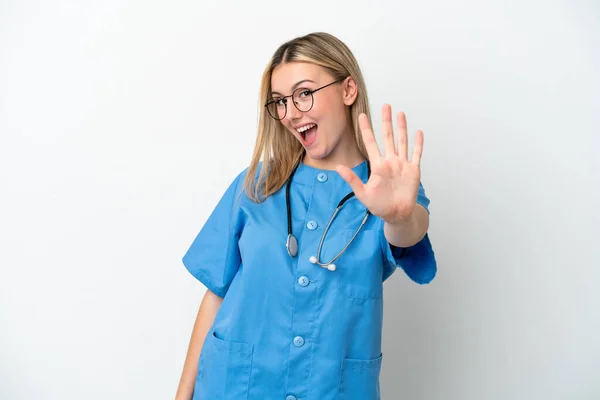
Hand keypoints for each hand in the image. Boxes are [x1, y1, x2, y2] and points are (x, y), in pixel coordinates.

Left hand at [336, 104, 423, 223]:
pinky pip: (416, 154)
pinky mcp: (413, 171)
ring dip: (402, 128)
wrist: (396, 215)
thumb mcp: (362, 193)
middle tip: (385, 106)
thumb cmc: (379, 206)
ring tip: (400, 113)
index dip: (366, 129)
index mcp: (378, 166)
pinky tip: (418, 132)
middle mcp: (390, 162)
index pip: (370, 143)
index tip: (361, 116)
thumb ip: (352, 180)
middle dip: (386, 121)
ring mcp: (402, 165)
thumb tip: (339, 168)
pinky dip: (418, 144)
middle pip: (388, 137)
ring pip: (402, 142)